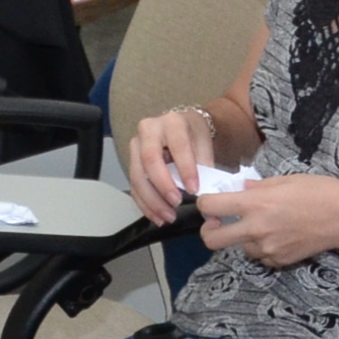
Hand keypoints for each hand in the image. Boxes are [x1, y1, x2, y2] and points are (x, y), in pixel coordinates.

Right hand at [127, 103, 218, 226]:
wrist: (182, 127)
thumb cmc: (194, 135)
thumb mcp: (204, 143)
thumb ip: (205, 166)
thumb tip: (208, 195)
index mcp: (173, 122)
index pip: (178, 145)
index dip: (185, 168)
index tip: (194, 189)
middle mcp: (149, 130)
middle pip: (150, 159)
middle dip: (162, 186)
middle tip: (176, 204)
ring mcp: (136, 146)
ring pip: (137, 175)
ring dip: (152, 200)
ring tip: (168, 217)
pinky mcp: (131, 161)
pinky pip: (134, 186)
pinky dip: (145, 204)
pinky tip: (157, 216)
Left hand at [196, 171, 338, 268]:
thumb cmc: (321, 192)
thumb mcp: (288, 180)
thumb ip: (259, 187)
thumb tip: (241, 189)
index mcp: (256, 203)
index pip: (210, 206)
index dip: (204, 203)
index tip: (211, 202)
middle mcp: (256, 228)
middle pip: (211, 239)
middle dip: (209, 230)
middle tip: (219, 223)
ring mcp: (268, 248)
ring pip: (240, 249)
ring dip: (244, 239)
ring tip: (264, 227)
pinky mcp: (279, 260)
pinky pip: (261, 257)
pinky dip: (264, 248)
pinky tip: (280, 236)